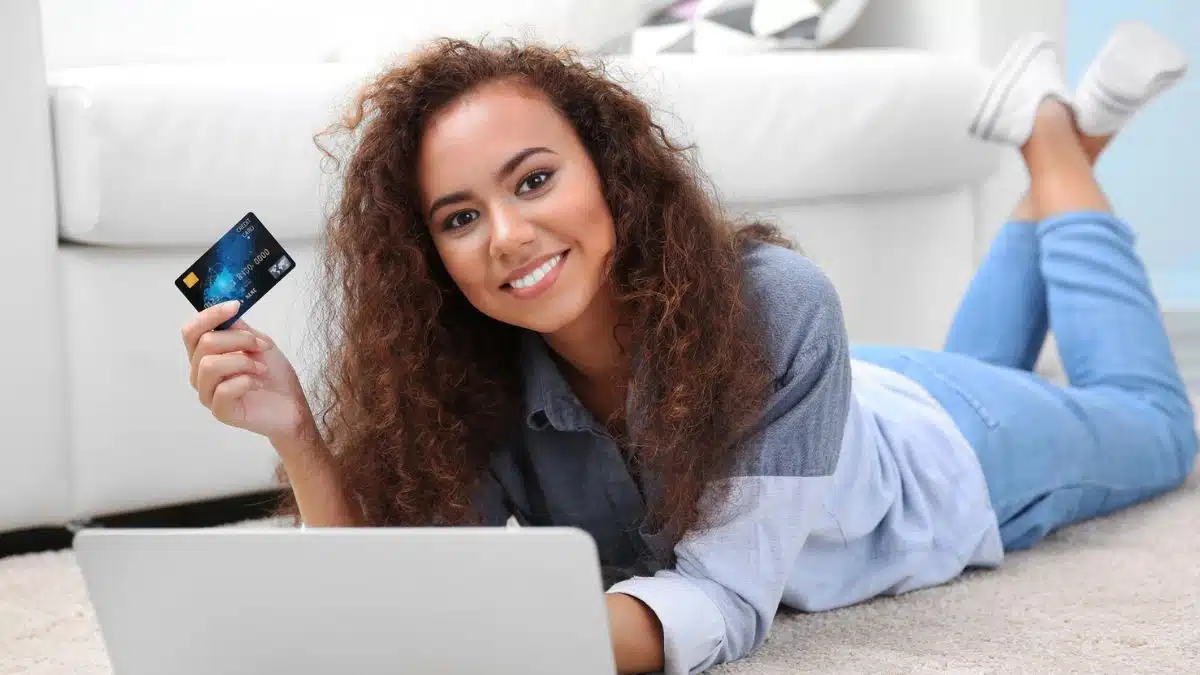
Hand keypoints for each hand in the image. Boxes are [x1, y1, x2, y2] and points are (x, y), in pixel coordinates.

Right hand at [182, 300, 313, 445]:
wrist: (291, 404)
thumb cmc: (272, 374)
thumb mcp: (259, 343)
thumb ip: (240, 329)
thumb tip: (226, 314)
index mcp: (205, 355)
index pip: (191, 330)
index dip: (210, 315)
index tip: (235, 306)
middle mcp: (200, 374)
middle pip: (204, 343)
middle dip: (238, 339)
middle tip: (260, 346)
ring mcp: (207, 394)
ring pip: (210, 365)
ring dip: (243, 361)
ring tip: (260, 368)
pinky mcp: (220, 411)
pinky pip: (223, 390)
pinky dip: (246, 381)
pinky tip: (258, 384)